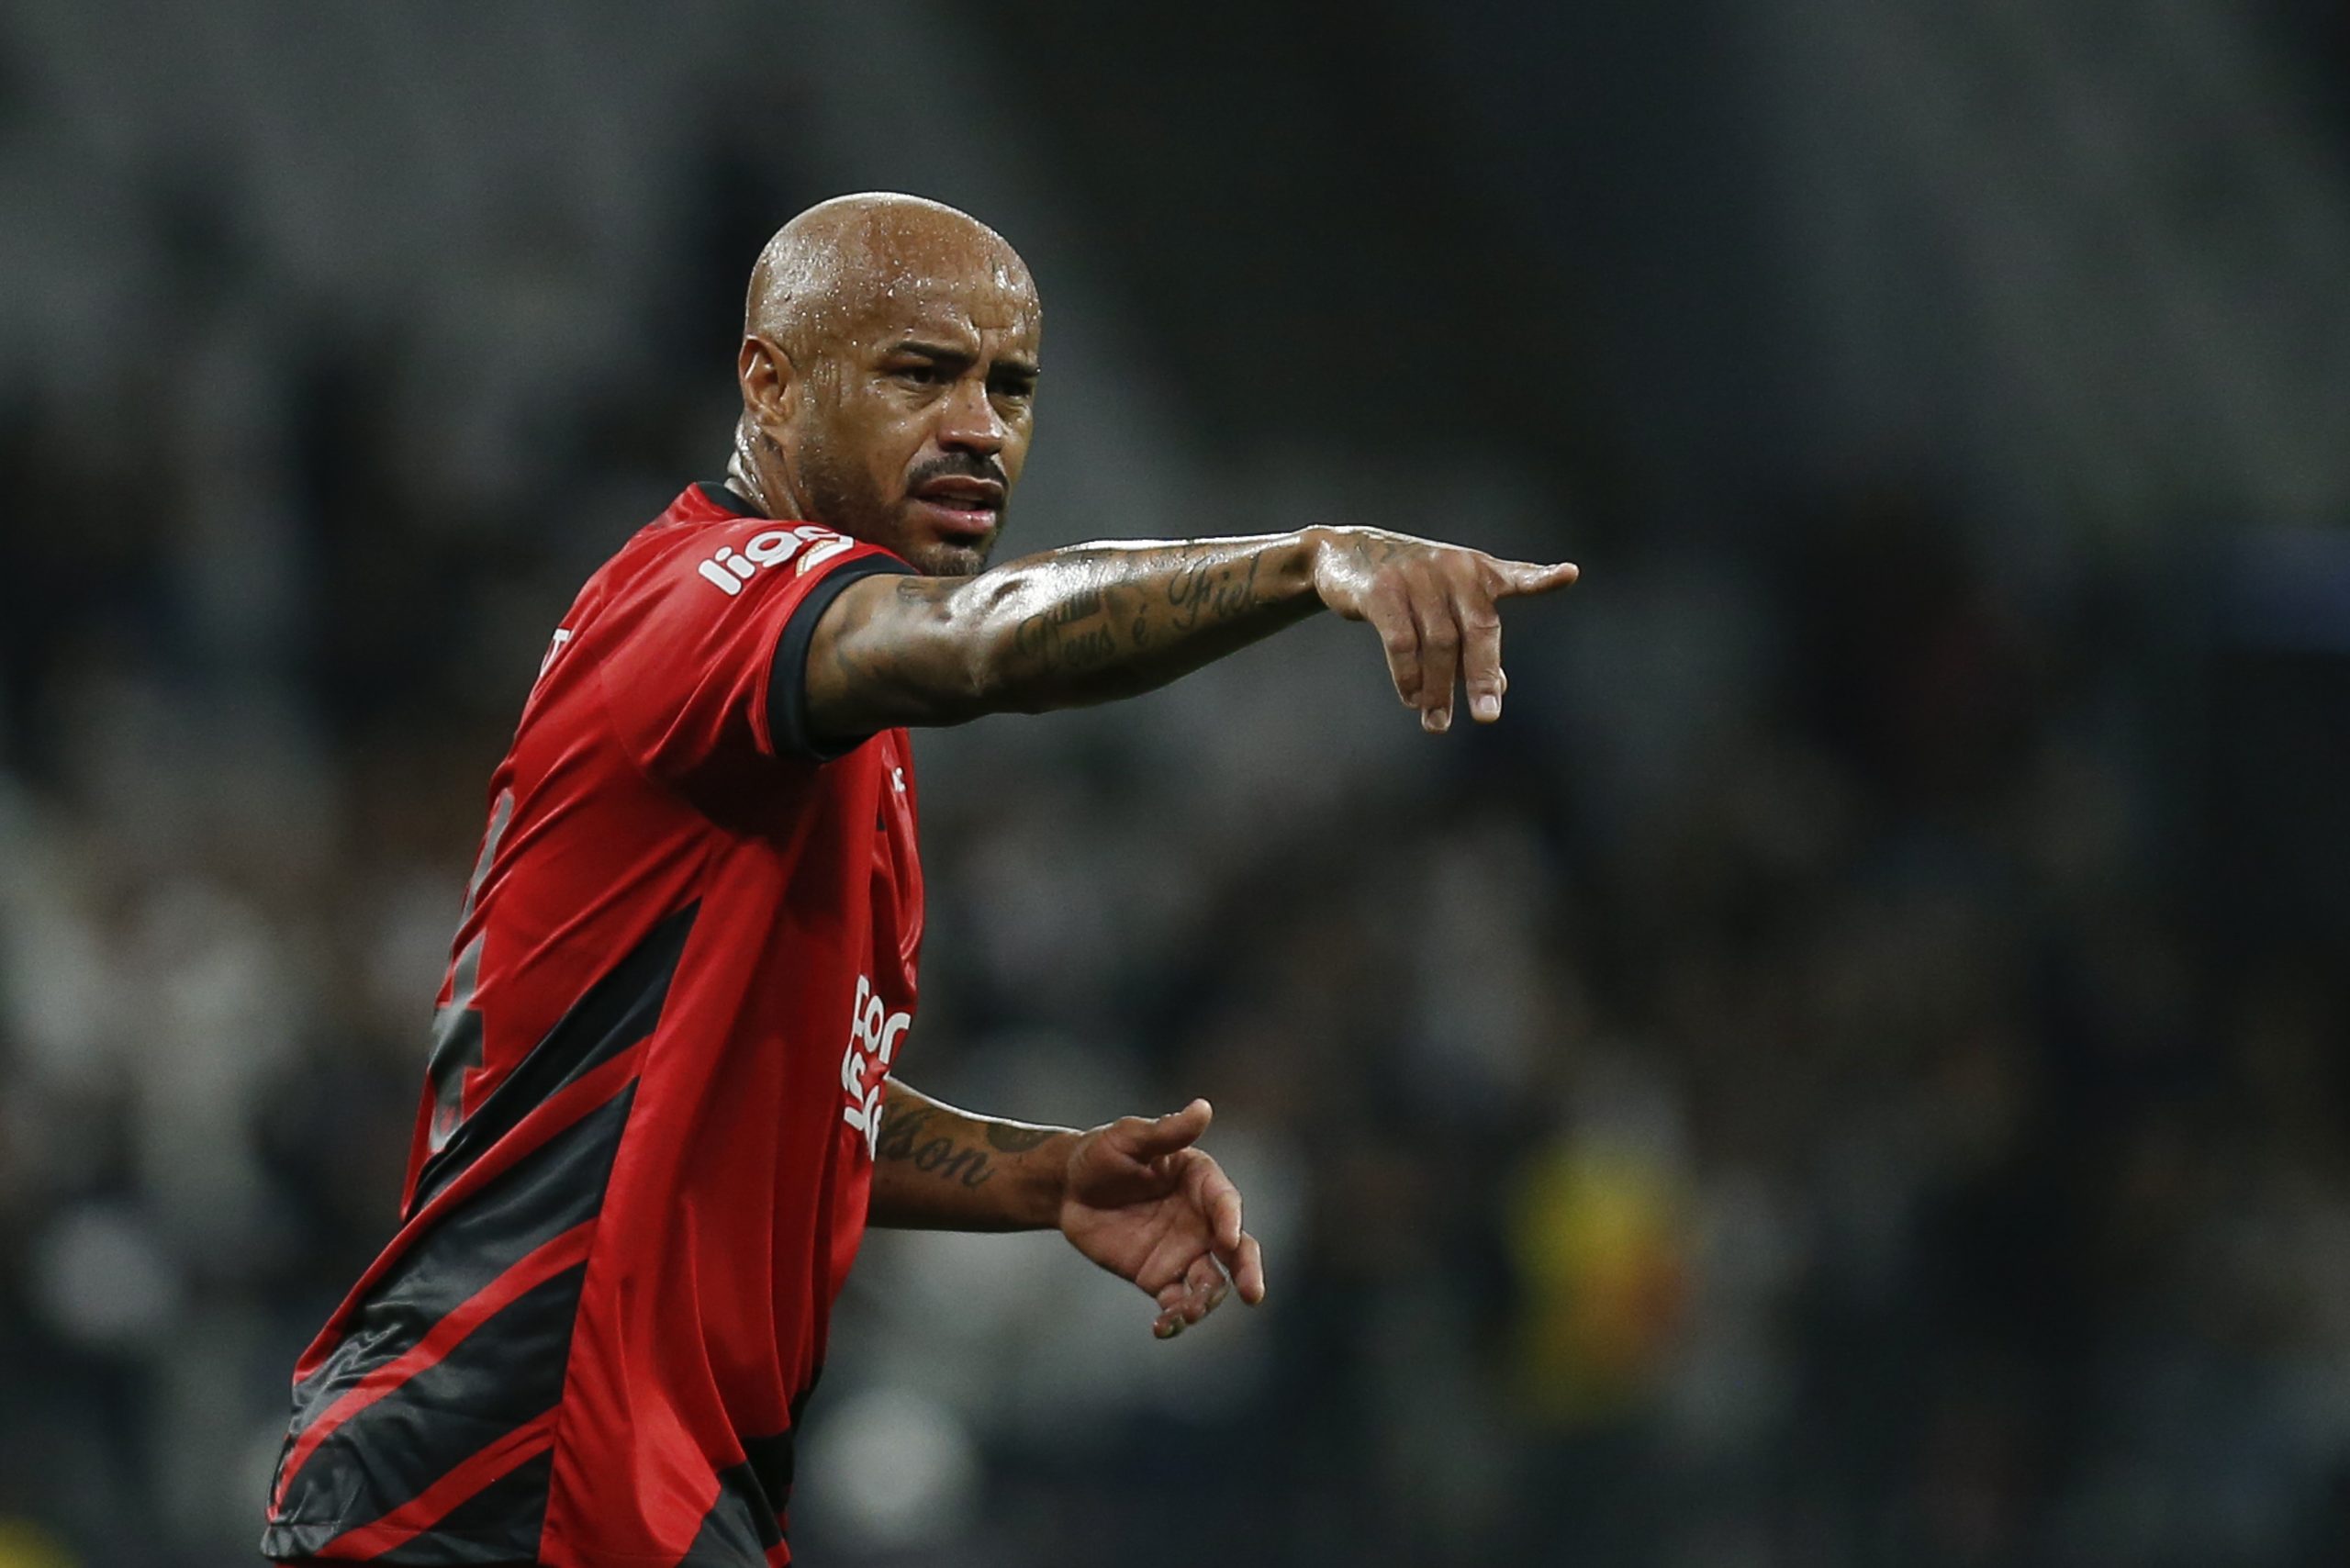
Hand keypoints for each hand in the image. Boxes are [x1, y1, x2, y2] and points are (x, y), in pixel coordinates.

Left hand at [1059, 1099, 1267, 1338]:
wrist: (1067, 1189)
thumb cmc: (1101, 1154)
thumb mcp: (1129, 1138)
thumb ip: (1166, 1132)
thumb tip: (1203, 1107)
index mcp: (1201, 1181)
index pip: (1225, 1202)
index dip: (1230, 1220)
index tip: (1228, 1238)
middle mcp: (1202, 1220)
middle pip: (1237, 1250)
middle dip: (1247, 1271)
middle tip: (1252, 1294)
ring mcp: (1184, 1252)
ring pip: (1211, 1283)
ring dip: (1206, 1302)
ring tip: (1189, 1313)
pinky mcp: (1161, 1277)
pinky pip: (1177, 1302)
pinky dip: (1176, 1319)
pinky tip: (1162, 1328)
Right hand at [1307, 525, 1578, 732]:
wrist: (1343, 554)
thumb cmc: (1407, 585)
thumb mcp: (1445, 604)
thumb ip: (1475, 640)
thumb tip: (1501, 687)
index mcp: (1477, 571)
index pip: (1517, 575)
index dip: (1543, 578)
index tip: (1569, 574)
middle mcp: (1453, 569)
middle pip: (1478, 629)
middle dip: (1482, 677)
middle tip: (1486, 716)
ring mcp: (1417, 576)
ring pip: (1438, 644)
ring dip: (1437, 689)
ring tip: (1436, 722)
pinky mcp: (1382, 590)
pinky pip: (1402, 642)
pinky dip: (1408, 676)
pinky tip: (1412, 698)